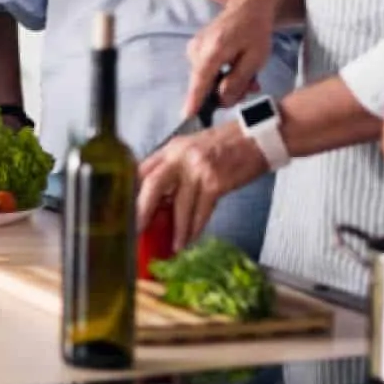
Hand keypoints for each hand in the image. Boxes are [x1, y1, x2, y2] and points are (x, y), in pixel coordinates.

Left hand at [137, 123, 267, 251]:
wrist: (257, 138)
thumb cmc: (227, 144)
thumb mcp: (193, 149)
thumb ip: (175, 169)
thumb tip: (159, 199)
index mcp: (173, 147)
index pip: (143, 169)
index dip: (131, 192)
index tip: (126, 211)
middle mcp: (182, 155)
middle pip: (152, 184)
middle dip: (142, 211)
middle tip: (137, 231)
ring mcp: (199, 168)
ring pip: (179, 205)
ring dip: (176, 230)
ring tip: (174, 245)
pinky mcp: (215, 182)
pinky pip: (201, 211)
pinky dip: (196, 228)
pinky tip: (192, 238)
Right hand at [183, 0, 272, 117]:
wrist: (249, 7)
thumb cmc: (255, 32)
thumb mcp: (255, 59)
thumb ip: (237, 81)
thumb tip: (221, 100)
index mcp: (213, 50)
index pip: (200, 81)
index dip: (194, 101)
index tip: (186, 117)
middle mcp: (197, 48)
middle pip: (204, 84)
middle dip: (226, 91)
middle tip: (250, 87)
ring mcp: (194, 47)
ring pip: (206, 79)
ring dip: (226, 83)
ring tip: (248, 77)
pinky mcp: (195, 48)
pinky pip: (205, 71)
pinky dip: (221, 75)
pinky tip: (236, 70)